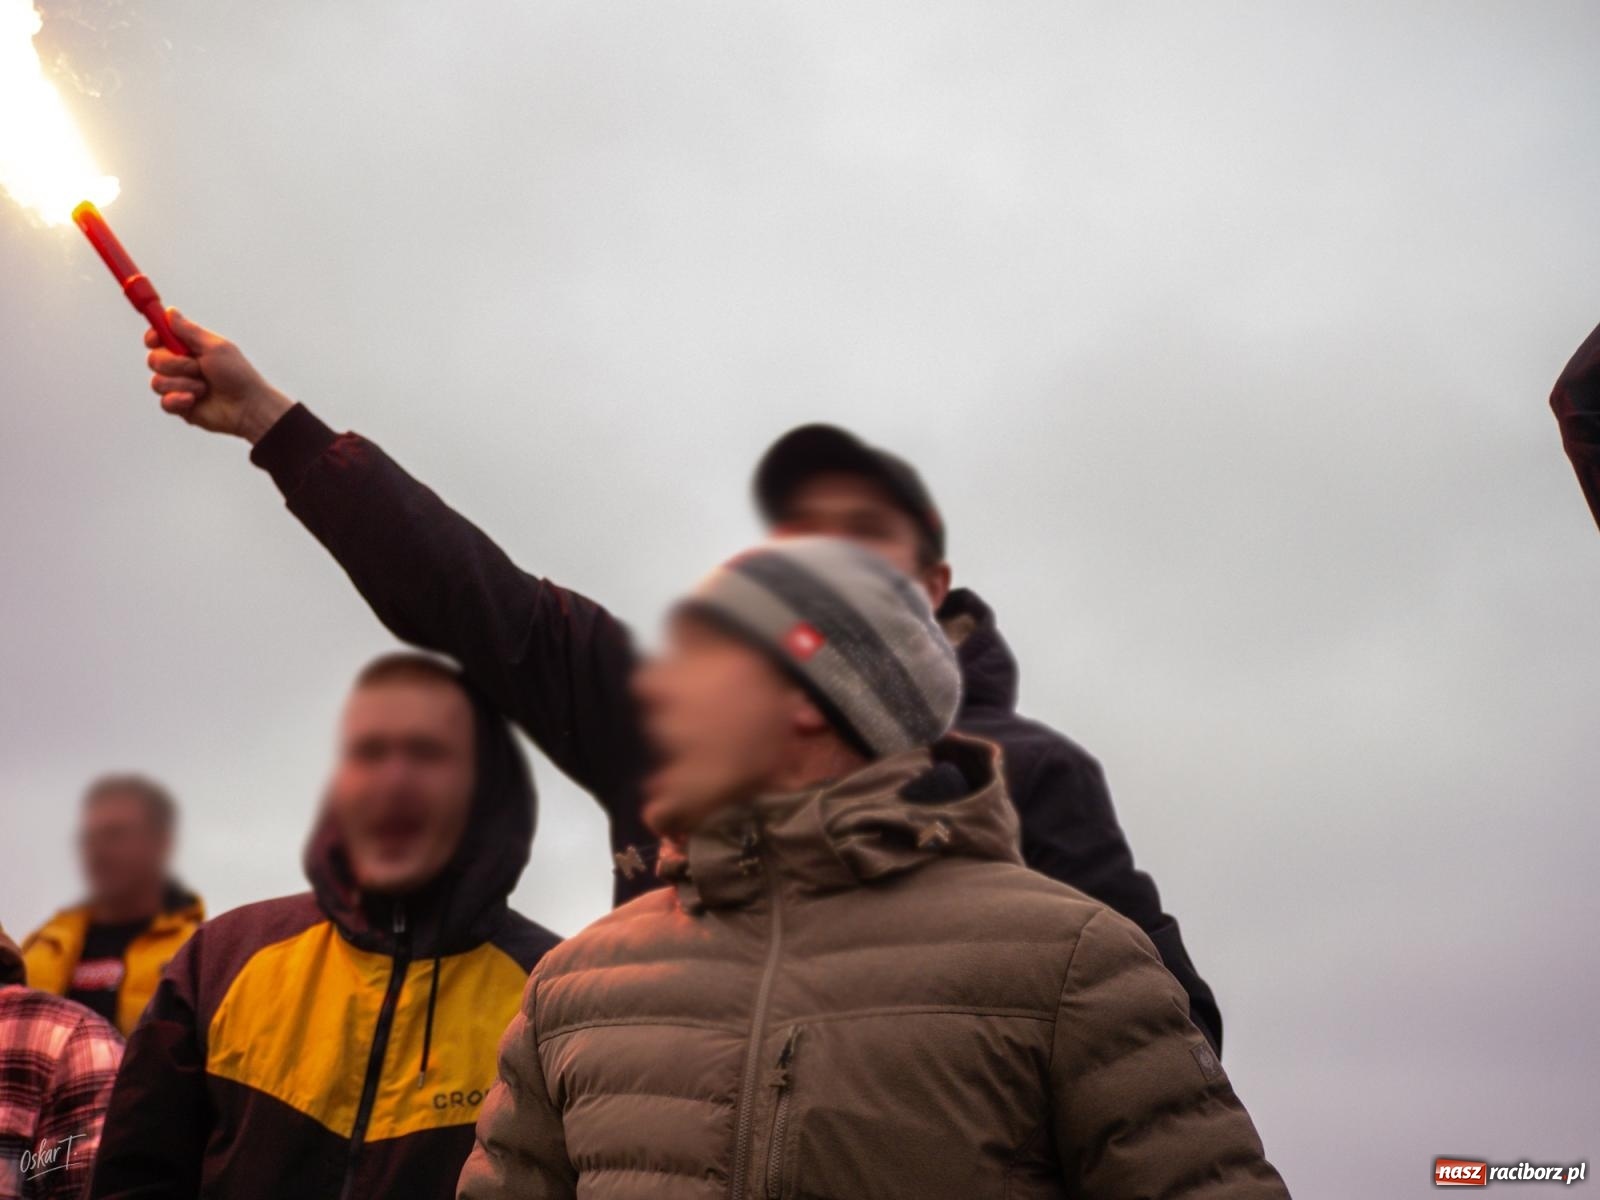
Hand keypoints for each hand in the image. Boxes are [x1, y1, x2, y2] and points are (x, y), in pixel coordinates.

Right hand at [145, 310, 294, 442]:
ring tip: (204, 387)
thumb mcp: (215, 347)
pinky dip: (179, 400)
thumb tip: (170, 311)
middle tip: (198, 368)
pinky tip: (196, 400)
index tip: (156, 339)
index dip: (153, 337)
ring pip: (157, 382)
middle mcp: (180, 366)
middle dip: (175, 364)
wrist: (247, 407)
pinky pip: (164, 402)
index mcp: (189, 348)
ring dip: (183, 383)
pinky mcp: (179, 406)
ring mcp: (179, 386)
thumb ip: (189, 331)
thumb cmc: (238, 375)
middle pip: (154, 359)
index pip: (159, 338)